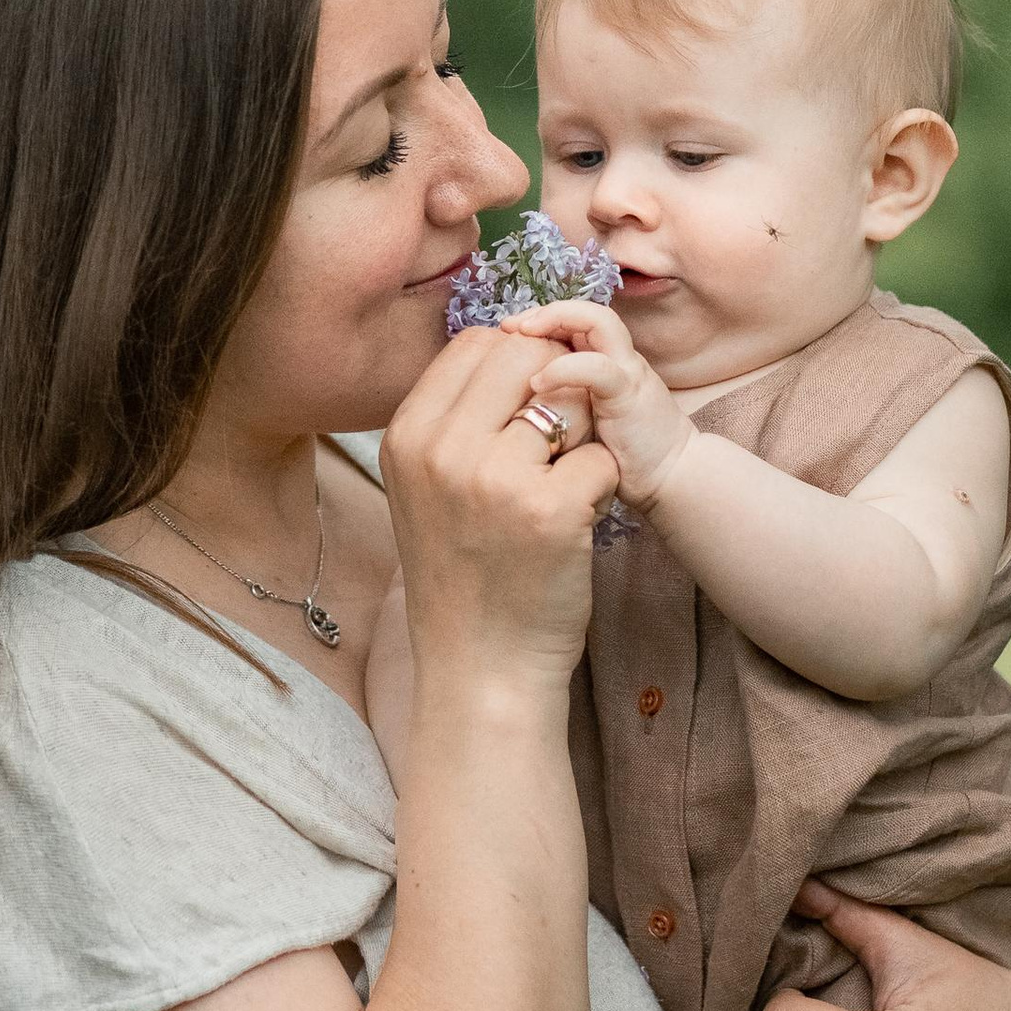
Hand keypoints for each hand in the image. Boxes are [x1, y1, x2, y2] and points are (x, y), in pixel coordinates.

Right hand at [379, 325, 620, 695]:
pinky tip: (579, 520)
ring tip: (562, 485)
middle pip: (525, 357)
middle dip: (555, 391)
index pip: (476, 343)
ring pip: (571, 400)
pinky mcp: (551, 511)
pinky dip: (603, 484)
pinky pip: (601, 455)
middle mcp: (442, 450)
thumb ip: (455, 418)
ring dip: (581, 438)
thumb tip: (512, 345)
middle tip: (554, 446)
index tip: (527, 409)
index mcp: (407, 435)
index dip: (518, 363)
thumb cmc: (462, 574)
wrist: (480, 667)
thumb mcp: (425, 486)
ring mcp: (496, 480)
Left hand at [499, 296, 695, 509]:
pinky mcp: (630, 396)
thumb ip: (560, 402)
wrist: (673, 480)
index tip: (502, 334)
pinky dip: (564, 367)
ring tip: (521, 335)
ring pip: (597, 321)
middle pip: (583, 311)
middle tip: (506, 327)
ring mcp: (627, 372)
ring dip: (555, 320)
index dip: (537, 319)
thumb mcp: (583, 421)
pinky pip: (599, 368)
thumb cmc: (623, 457)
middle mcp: (618, 359)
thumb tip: (508, 402)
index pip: (573, 320)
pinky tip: (537, 382)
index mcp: (606, 362)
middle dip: (541, 311)